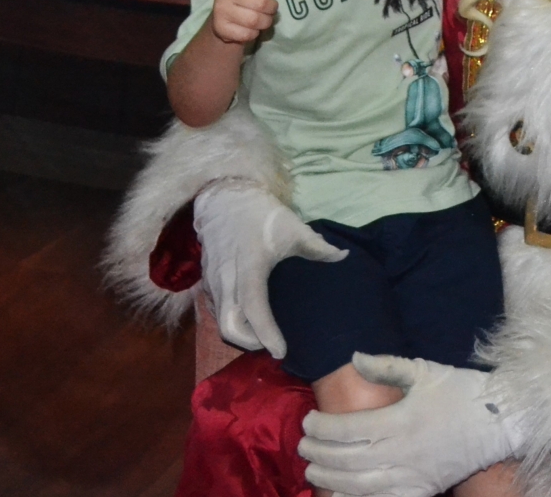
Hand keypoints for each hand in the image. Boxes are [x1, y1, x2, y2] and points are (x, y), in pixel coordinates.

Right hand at [194, 182, 346, 356]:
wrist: (226, 198)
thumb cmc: (262, 214)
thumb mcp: (293, 228)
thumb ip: (318, 247)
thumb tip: (344, 256)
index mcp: (250, 268)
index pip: (254, 310)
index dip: (266, 334)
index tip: (281, 351)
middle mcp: (226, 280)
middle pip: (229, 326)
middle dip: (249, 343)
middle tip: (271, 346)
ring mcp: (212, 282)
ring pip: (219, 321)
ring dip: (239, 334)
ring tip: (262, 337)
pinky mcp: (206, 280)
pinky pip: (214, 310)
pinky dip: (229, 320)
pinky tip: (246, 320)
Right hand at [211, 0, 276, 43]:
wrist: (223, 20)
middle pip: (266, 4)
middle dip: (268, 9)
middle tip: (258, 7)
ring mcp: (221, 9)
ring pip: (259, 21)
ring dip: (262, 23)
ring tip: (253, 17)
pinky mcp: (221, 29)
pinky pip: (250, 35)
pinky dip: (252, 34)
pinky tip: (242, 28)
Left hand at [299, 356, 523, 496]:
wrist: (497, 421)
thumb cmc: (460, 391)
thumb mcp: (424, 370)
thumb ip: (387, 366)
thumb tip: (354, 358)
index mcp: (399, 421)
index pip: (348, 428)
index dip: (322, 427)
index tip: (307, 420)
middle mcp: (400, 452)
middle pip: (348, 459)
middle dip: (319, 453)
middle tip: (302, 445)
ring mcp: (410, 477)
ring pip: (359, 485)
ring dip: (331, 479)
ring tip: (313, 471)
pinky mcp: (420, 491)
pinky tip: (341, 495)